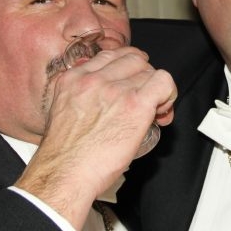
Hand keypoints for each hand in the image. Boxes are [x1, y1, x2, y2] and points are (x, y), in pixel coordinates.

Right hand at [15, 46, 175, 229]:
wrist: (65, 174)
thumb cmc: (65, 155)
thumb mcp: (62, 111)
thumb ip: (79, 96)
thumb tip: (102, 97)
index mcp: (73, 78)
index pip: (110, 56)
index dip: (126, 69)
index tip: (131, 83)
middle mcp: (94, 79)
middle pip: (133, 60)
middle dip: (143, 77)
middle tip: (146, 98)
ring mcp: (115, 90)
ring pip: (150, 72)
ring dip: (156, 89)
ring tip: (155, 110)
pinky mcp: (135, 104)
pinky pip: (163, 83)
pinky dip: (169, 94)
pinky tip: (162, 110)